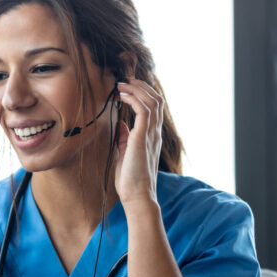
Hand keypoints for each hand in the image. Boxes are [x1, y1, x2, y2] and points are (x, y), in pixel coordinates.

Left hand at [113, 77, 163, 208]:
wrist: (137, 196)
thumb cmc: (130, 180)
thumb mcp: (124, 154)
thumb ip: (124, 138)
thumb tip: (120, 124)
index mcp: (151, 137)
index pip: (154, 108)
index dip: (143, 93)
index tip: (128, 87)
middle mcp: (154, 133)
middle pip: (156, 100)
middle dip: (141, 86)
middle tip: (125, 80)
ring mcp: (151, 135)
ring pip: (152, 101)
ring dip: (136, 89)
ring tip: (122, 84)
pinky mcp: (143, 138)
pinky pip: (143, 110)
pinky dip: (133, 98)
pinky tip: (122, 96)